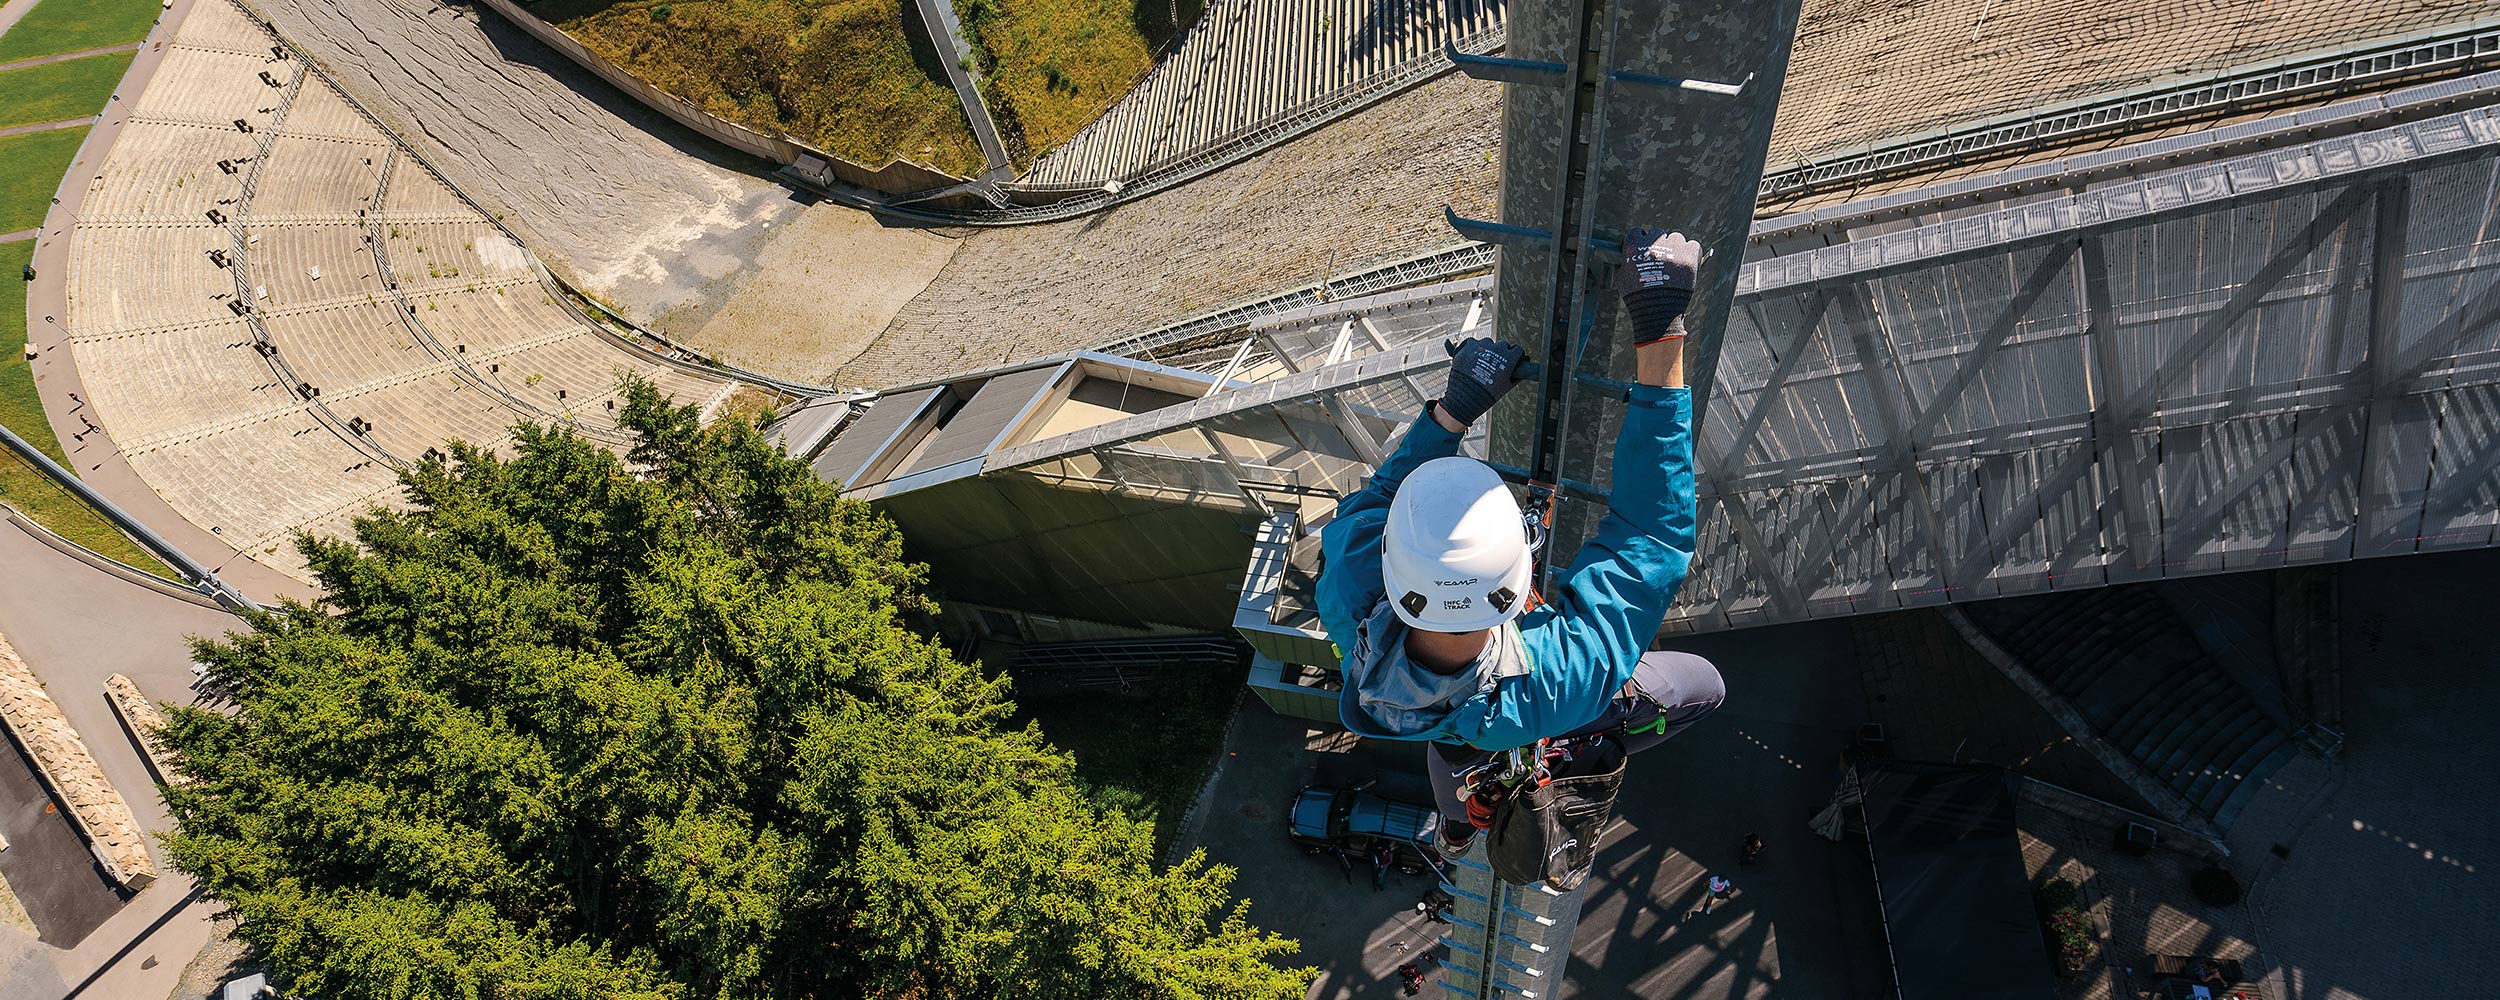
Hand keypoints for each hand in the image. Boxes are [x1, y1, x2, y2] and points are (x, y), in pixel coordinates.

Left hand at [1436, 337, 1526, 426]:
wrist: (1465, 397)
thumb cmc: (1487, 394)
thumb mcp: (1507, 385)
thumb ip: (1516, 375)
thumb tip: (1521, 369)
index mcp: (1509, 358)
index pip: (1517, 349)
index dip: (1514, 355)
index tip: (1511, 358)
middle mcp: (1496, 349)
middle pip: (1502, 344)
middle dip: (1501, 352)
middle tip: (1494, 362)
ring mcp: (1481, 347)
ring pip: (1487, 342)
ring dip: (1486, 348)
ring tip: (1481, 360)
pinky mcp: (1468, 347)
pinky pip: (1472, 342)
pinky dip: (1473, 348)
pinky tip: (1472, 357)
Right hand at [1614, 228, 1701, 346]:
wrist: (1656, 312)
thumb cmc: (1637, 298)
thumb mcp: (1622, 278)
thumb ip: (1624, 263)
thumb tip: (1626, 258)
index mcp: (1634, 246)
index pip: (1638, 232)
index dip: (1642, 241)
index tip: (1646, 249)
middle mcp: (1654, 243)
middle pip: (1659, 234)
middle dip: (1660, 244)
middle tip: (1662, 259)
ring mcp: (1673, 249)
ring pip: (1677, 238)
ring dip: (1676, 248)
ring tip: (1675, 264)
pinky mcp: (1689, 257)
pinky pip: (1693, 245)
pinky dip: (1691, 252)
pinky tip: (1687, 263)